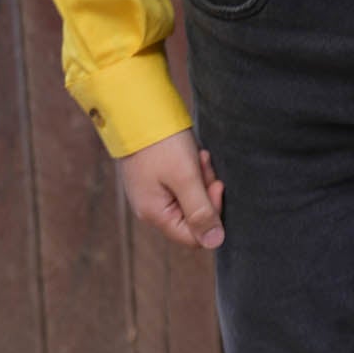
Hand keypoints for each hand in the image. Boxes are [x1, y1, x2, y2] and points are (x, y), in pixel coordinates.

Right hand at [118, 131, 225, 250]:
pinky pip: (182, 182)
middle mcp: (151, 208)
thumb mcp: (186, 178)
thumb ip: (201, 211)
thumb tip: (215, 242)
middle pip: (193, 215)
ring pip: (190, 196)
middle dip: (205, 191)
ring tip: (198, 155)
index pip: (193, 236)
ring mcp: (152, 192)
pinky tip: (192, 152)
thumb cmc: (161, 144)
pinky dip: (192, 169)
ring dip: (200, 177)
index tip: (217, 185)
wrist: (136, 110)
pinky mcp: (156, 176)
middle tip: (205, 164)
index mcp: (155, 214)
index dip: (212, 215)